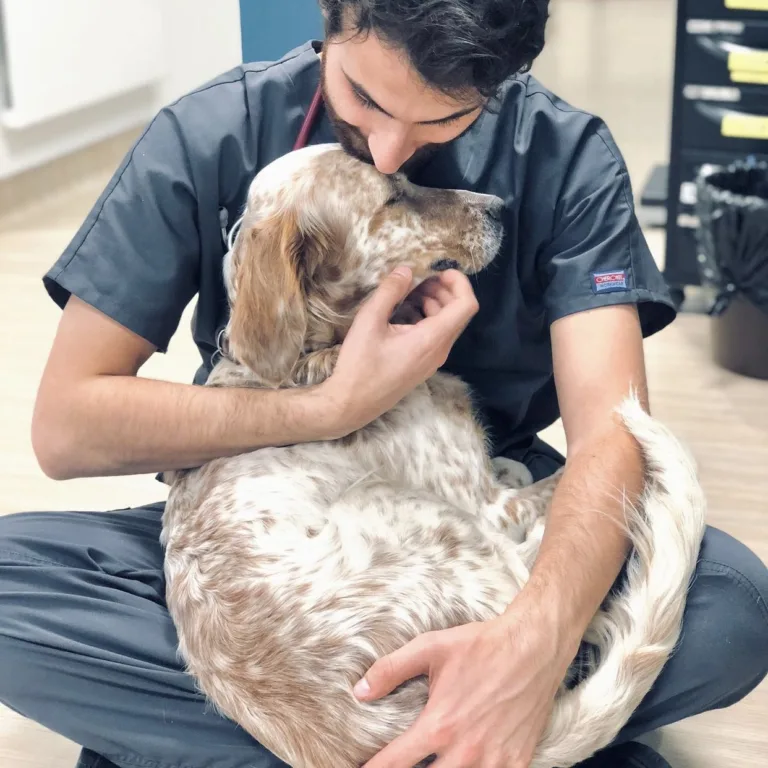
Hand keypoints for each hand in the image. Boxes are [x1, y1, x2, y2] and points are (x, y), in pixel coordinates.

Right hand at [323, 267, 478, 434]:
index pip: (466, 305)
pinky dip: (427, 319)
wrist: (351, 404)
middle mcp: (439, 351)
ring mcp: (432, 361)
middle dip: (444, 290)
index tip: (440, 270)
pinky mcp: (422, 366)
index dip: (459, 282)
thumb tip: (406, 270)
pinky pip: (436, 337)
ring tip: (410, 293)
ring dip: (435, 304)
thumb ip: (390, 292)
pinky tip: (403, 314)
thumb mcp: (369, 321)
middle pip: (458, 313)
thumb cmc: (359, 365)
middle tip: (420, 279)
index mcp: (432, 339)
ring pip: (447, 325)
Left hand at [353, 598, 577, 767]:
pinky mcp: (518, 762)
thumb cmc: (481, 645)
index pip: (395, 763)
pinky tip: (467, 766)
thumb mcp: (430, 647)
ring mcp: (494, 760)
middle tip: (401, 767)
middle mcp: (465, 750)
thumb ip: (391, 669)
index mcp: (440, 725)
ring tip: (433, 765)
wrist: (534, 646)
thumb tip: (359, 691)